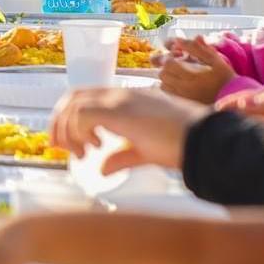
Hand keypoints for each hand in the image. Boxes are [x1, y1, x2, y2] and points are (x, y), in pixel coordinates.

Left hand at [48, 87, 209, 173]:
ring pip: (74, 104)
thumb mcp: (145, 152)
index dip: (68, 117)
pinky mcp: (121, 110)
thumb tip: (102, 170)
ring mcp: (120, 100)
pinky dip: (80, 131)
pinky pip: (83, 114)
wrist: (204, 140)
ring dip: (69, 130)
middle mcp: (121, 94)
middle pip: (73, 96)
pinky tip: (94, 148)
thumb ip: (122, 157)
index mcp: (127, 99)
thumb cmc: (183, 144)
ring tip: (82, 152)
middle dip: (59, 122)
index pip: (85, 97)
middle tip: (60, 147)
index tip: (67, 143)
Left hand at [159, 36, 238, 103]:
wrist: (232, 97)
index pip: (169, 64)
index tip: (177, 56)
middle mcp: (185, 88)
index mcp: (192, 76)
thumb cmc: (224, 77)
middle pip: (163, 74)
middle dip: (166, 66)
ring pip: (163, 84)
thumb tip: (178, 39)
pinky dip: (168, 86)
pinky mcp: (184, 103)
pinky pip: (168, 94)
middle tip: (176, 63)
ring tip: (177, 73)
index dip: (170, 57)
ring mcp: (183, 97)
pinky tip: (178, 83)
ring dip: (167, 77)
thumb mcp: (214, 59)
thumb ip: (197, 48)